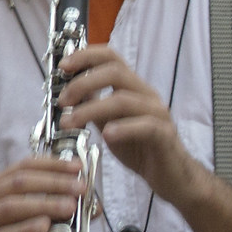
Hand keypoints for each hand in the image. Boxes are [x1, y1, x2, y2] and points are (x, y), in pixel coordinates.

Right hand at [0, 157, 85, 231]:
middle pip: (16, 184)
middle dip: (52, 183)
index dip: (51, 165)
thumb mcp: (39, 229)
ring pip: (9, 207)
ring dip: (43, 204)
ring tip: (69, 208)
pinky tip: (44, 227)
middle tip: (79, 189)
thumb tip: (94, 206)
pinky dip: (24, 230)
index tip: (78, 168)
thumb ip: (59, 215)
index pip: (22, 168)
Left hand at [58, 44, 193, 202]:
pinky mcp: (165, 135)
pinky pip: (146, 125)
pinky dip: (123, 128)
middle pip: (115, 72)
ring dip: (91, 109)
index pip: (111, 58)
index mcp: (132, 87)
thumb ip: (92, 105)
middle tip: (63, 101)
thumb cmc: (139, 147)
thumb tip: (68, 91)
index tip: (62, 67)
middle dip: (83, 83)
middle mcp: (146, 95)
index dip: (86, 56)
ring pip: (124, 99)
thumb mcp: (108, 123)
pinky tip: (106, 135)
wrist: (169, 175)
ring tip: (70, 123)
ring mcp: (158, 113)